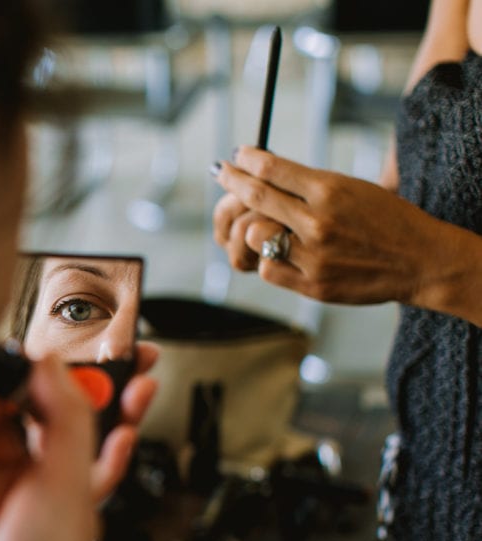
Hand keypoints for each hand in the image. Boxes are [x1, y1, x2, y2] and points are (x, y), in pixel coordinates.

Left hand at [211, 146, 445, 305]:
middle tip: (221, 172)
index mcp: (330, 190)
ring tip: (260, 223)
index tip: (235, 155)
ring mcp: (314, 256)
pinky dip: (268, 260)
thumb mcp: (351, 189)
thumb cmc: (384, 220)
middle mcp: (318, 222)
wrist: (420, 261)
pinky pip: (268, 269)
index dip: (246, 160)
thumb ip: (308, 185)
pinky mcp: (312, 285)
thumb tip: (260, 172)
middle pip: (256, 197)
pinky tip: (278, 253)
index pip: (272, 169)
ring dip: (252, 228)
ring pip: (254, 236)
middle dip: (231, 181)